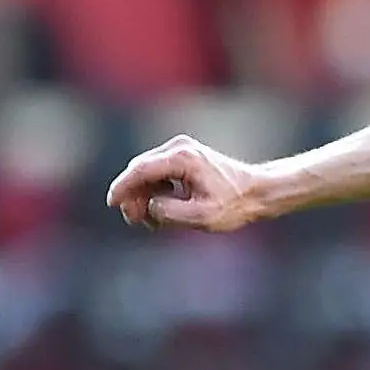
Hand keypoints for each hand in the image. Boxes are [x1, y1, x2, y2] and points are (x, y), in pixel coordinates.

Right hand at [107, 135, 268, 232]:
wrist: (257, 192)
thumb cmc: (234, 205)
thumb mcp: (203, 216)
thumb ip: (170, 212)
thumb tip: (149, 205)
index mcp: (183, 159)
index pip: (140, 170)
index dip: (122, 187)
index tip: (112, 203)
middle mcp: (179, 148)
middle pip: (140, 170)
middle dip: (132, 196)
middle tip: (135, 221)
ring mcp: (180, 150)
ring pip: (146, 173)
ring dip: (143, 195)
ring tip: (152, 221)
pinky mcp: (182, 157)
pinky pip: (157, 173)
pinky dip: (154, 190)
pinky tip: (162, 210)